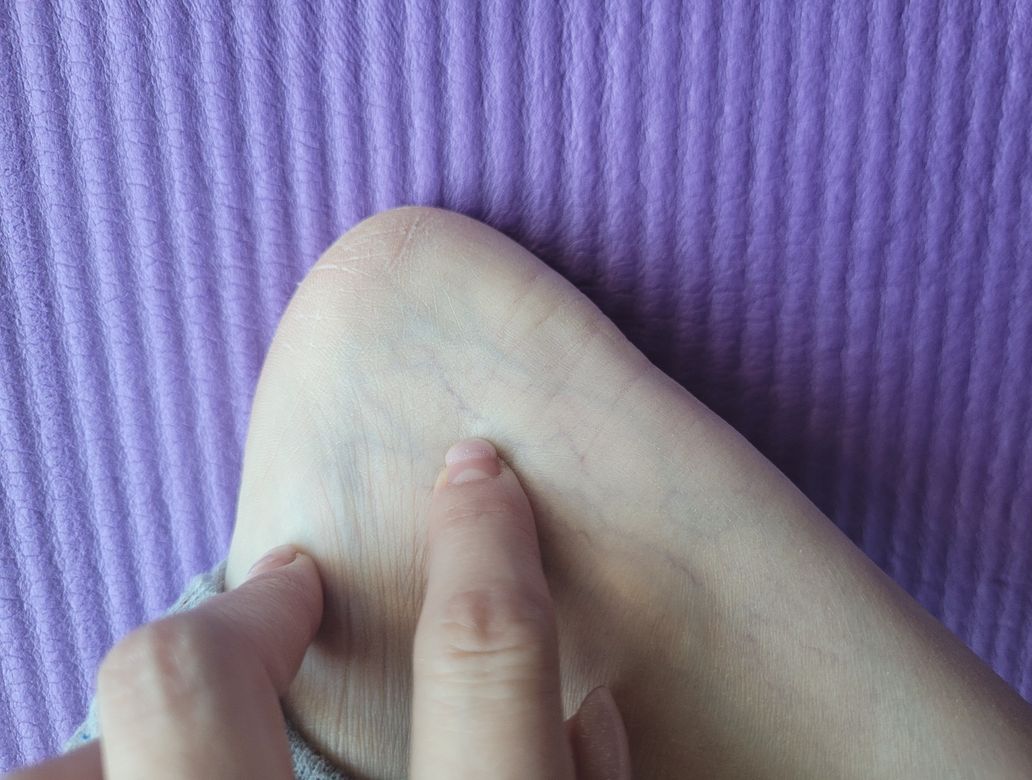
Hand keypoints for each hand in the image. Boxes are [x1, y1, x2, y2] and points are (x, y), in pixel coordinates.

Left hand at [10, 439, 629, 778]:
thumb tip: (587, 706)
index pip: (481, 663)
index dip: (486, 544)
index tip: (477, 473)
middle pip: (190, 687)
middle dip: (243, 615)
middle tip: (287, 592)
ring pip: (73, 766)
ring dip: (110, 726)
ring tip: (188, 708)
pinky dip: (80, 779)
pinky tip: (118, 779)